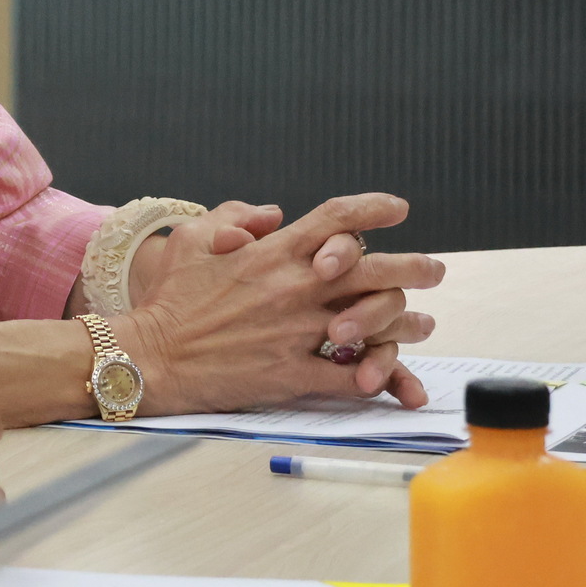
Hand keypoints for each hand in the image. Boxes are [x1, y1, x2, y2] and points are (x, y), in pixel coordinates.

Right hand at [117, 194, 444, 414]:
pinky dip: (375, 377)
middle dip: (414, 266)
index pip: (335, 219)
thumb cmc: (169, 298)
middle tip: (434, 269)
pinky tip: (386, 375)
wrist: (151, 355)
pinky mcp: (293, 375)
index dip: (373, 208)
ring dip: (406, 323)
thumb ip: (232, 217)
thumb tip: (272, 213)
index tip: (399, 209)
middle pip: (374, 269)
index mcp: (272, 255)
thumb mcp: (190, 240)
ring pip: (375, 325)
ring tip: (422, 324)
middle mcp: (293, 289)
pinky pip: (351, 378)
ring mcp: (297, 333)